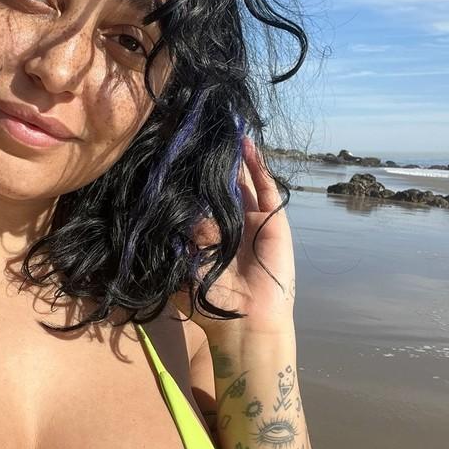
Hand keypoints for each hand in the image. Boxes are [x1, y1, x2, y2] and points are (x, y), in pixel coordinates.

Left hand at [171, 136, 295, 335]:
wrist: (245, 321)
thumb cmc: (209, 301)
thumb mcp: (182, 264)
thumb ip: (179, 235)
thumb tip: (174, 204)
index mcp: (205, 236)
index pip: (196, 199)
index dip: (189, 178)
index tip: (175, 154)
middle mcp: (228, 226)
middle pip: (220, 185)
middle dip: (212, 162)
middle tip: (200, 133)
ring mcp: (252, 222)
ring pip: (244, 181)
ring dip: (235, 157)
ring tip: (225, 128)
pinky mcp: (273, 222)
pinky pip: (266, 189)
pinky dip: (257, 166)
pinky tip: (246, 145)